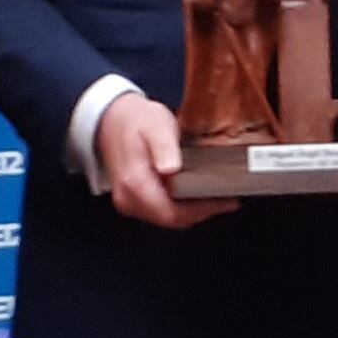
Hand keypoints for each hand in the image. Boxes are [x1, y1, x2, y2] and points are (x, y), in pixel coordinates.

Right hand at [96, 93, 230, 229]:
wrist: (111, 118)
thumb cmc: (135, 120)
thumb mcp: (155, 125)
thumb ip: (163, 147)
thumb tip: (170, 169)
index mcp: (135, 183)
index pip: (171, 213)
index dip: (200, 211)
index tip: (224, 201)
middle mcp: (128, 198)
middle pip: (171, 219)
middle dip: (200, 212)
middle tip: (226, 200)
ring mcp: (128, 201)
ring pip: (166, 218)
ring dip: (192, 211)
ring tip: (216, 197)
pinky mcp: (132, 199)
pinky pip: (160, 211)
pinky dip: (181, 207)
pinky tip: (196, 195)